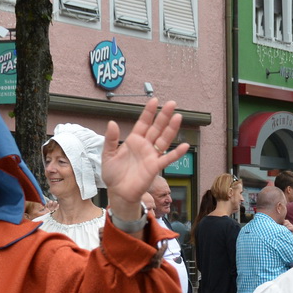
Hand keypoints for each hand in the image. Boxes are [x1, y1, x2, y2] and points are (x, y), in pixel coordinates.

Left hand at [101, 99, 189, 222]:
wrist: (118, 192)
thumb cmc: (113, 175)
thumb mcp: (107, 155)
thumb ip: (110, 139)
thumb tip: (112, 122)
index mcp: (134, 140)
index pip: (143, 123)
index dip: (148, 112)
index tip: (154, 100)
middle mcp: (145, 146)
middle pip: (157, 128)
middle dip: (163, 116)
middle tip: (171, 103)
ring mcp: (151, 156)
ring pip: (164, 140)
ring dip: (171, 129)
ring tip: (178, 117)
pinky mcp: (155, 167)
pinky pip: (167, 159)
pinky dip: (176, 153)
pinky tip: (185, 146)